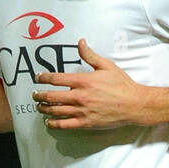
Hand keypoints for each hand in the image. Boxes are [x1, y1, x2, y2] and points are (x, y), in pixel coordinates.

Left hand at [33, 39, 150, 129]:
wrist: (134, 105)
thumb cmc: (122, 84)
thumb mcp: (106, 66)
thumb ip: (90, 55)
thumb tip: (80, 42)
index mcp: (83, 81)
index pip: (56, 79)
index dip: (43, 77)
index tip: (38, 77)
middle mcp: (80, 96)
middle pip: (51, 96)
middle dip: (39, 95)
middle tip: (34, 94)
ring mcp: (82, 111)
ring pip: (56, 111)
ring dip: (44, 109)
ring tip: (39, 107)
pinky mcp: (86, 123)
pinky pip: (65, 124)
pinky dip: (54, 123)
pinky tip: (49, 122)